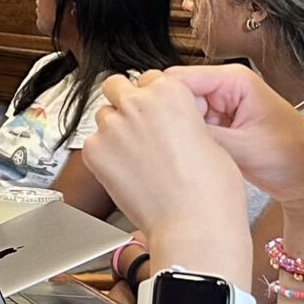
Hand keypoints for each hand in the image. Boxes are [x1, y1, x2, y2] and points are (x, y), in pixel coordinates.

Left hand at [82, 71, 260, 254]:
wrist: (193, 225)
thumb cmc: (210, 190)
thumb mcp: (209, 138)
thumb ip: (181, 119)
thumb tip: (170, 121)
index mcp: (169, 92)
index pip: (149, 78)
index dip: (152, 96)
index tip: (154, 111)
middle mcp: (136, 103)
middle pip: (116, 87)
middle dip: (125, 102)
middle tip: (137, 127)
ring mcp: (112, 127)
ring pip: (103, 116)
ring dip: (114, 130)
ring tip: (136, 158)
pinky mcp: (94, 151)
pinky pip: (93, 144)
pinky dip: (104, 156)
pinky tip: (126, 173)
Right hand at [154, 64, 303, 216]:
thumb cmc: (293, 158)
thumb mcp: (243, 148)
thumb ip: (200, 136)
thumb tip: (159, 132)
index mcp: (232, 80)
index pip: (177, 79)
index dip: (160, 101)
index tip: (151, 127)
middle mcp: (223, 88)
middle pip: (174, 96)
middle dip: (169, 120)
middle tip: (169, 146)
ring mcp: (220, 107)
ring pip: (179, 115)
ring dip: (179, 134)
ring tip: (184, 155)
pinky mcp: (218, 126)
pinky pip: (190, 129)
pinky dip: (188, 143)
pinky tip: (192, 158)